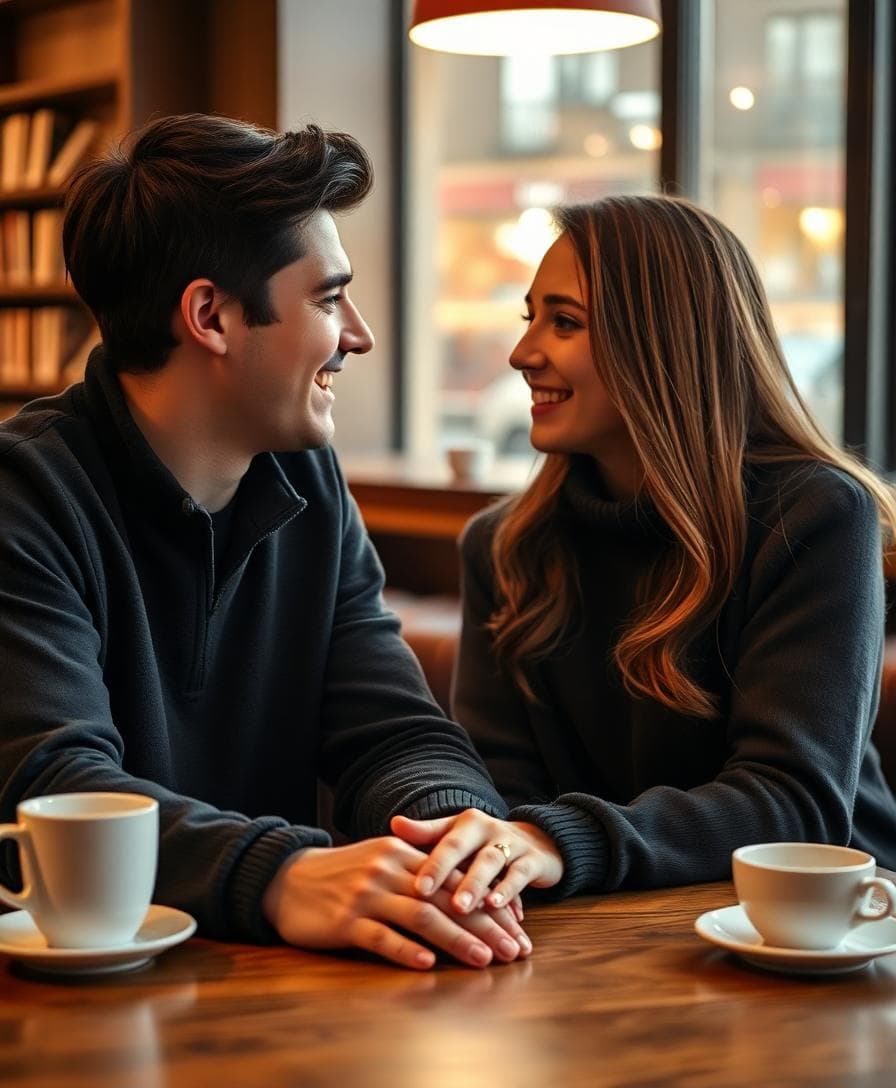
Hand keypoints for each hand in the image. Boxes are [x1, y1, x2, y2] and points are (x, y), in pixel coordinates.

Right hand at [261, 836, 532, 970]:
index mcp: (403, 854)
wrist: (287, 878)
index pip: (457, 879)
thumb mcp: (382, 860)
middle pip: (448, 899)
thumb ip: (420, 871)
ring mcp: (367, 895)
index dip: (490, 903)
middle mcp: (389, 870)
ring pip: (421, 917)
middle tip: (514, 949)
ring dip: (457, 940)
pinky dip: (405, 950)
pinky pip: (380, 936)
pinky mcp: (345, 921)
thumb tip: (465, 892)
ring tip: (485, 959)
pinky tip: (426, 963)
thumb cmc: (341, 874)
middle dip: (486, 925)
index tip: (518, 926)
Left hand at [391, 810, 562, 912]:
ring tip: (465, 908)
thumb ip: (426, 833)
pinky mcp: (534, 860)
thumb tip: (394, 823)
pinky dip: (510, 892)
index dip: (433, 866)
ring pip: (494, 862)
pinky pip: (521, 874)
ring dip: (479, 886)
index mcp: (466, 823)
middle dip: (452, 877)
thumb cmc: (482, 845)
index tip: (418, 889)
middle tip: (439, 902)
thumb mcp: (457, 835)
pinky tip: (500, 910)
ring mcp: (513, 843)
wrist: (536, 840)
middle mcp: (489, 829)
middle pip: (469, 851)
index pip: (446, 843)